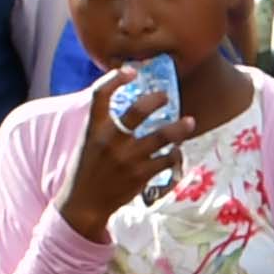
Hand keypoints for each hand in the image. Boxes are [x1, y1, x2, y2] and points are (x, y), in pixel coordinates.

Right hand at [57, 70, 189, 241]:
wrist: (83, 203)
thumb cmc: (88, 167)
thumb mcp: (89, 141)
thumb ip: (105, 123)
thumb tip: (128, 101)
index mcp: (93, 128)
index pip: (99, 95)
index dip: (115, 79)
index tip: (130, 71)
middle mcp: (110, 140)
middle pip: (137, 111)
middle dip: (157, 100)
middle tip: (166, 96)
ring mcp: (127, 158)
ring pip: (161, 137)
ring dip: (179, 128)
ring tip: (189, 122)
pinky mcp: (140, 175)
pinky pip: (167, 159)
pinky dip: (175, 154)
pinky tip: (177, 151)